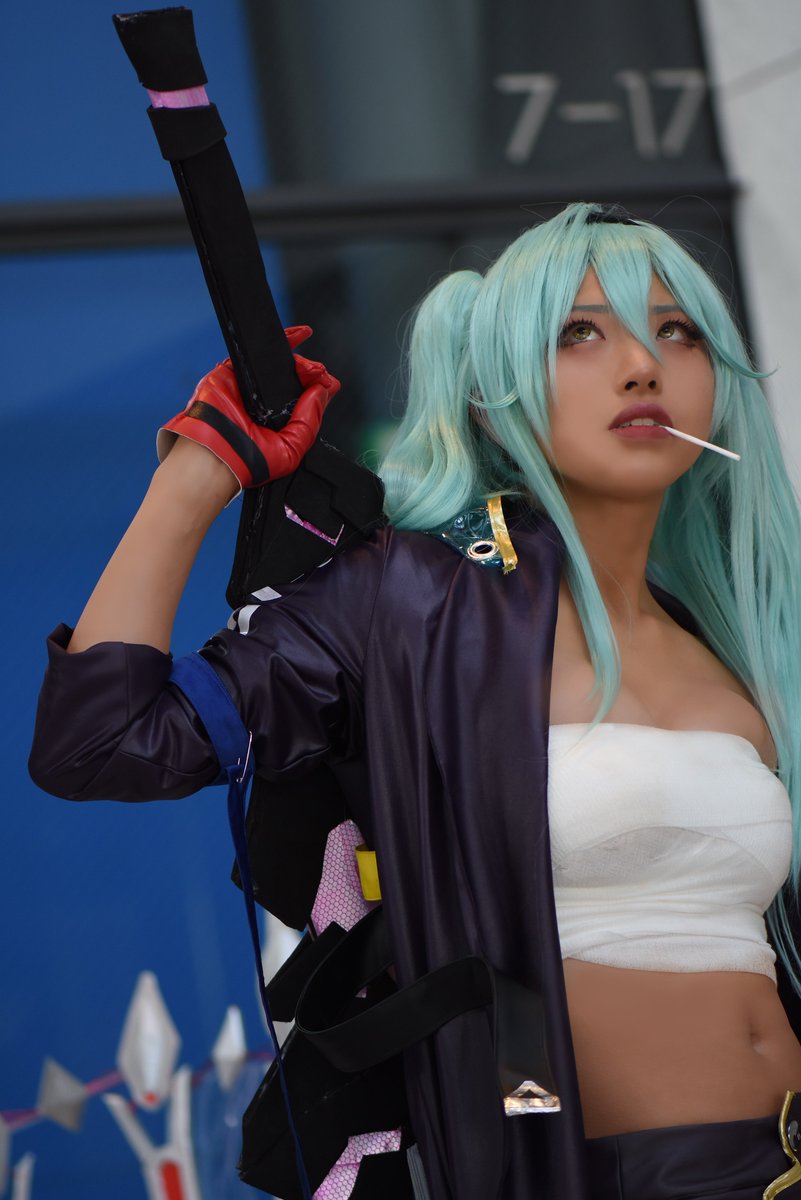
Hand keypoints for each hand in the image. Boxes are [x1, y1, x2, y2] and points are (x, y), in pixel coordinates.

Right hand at [157, 326, 339, 493]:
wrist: (215, 455)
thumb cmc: (247, 463)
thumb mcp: (291, 450)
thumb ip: (309, 422)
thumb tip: (322, 391)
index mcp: (278, 426)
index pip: (305, 403)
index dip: (319, 389)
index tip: (329, 384)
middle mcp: (264, 407)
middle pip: (295, 381)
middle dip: (312, 373)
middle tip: (319, 373)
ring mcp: (248, 389)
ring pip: (278, 365)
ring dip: (299, 361)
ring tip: (310, 367)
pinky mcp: (230, 374)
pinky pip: (254, 352)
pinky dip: (279, 341)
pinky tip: (299, 335)